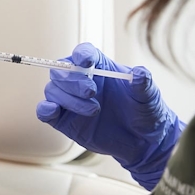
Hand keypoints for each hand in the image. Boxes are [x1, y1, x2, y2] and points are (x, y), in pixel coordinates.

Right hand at [35, 42, 185, 189]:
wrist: (142, 141)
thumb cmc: (145, 112)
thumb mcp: (149, 97)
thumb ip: (144, 84)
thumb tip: (140, 73)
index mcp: (100, 67)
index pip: (83, 53)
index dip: (81, 54)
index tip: (87, 62)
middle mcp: (81, 81)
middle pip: (62, 70)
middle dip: (73, 80)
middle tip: (91, 92)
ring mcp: (70, 101)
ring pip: (53, 90)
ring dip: (69, 99)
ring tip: (94, 111)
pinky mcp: (64, 120)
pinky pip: (45, 111)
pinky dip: (45, 109)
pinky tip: (54, 111)